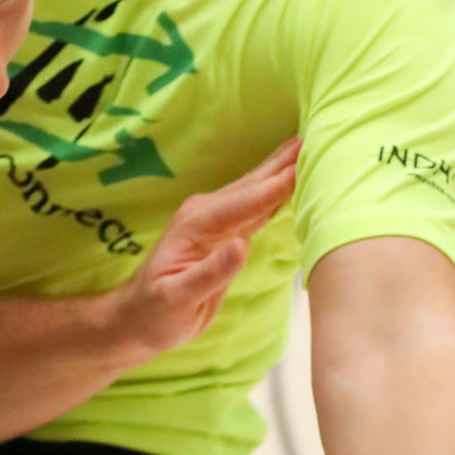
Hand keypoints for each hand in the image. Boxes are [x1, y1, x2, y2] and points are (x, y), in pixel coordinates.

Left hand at [108, 139, 299, 358]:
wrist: (140, 317)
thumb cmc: (156, 311)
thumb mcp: (177, 298)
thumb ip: (210, 273)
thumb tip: (241, 246)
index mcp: (196, 225)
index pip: (245, 202)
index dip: (275, 185)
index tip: (303, 164)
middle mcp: (207, 214)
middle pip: (252, 186)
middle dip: (283, 164)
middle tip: (314, 137)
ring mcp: (216, 220)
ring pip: (255, 190)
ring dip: (281, 169)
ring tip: (307, 147)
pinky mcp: (226, 231)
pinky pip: (257, 206)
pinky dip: (276, 191)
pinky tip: (291, 180)